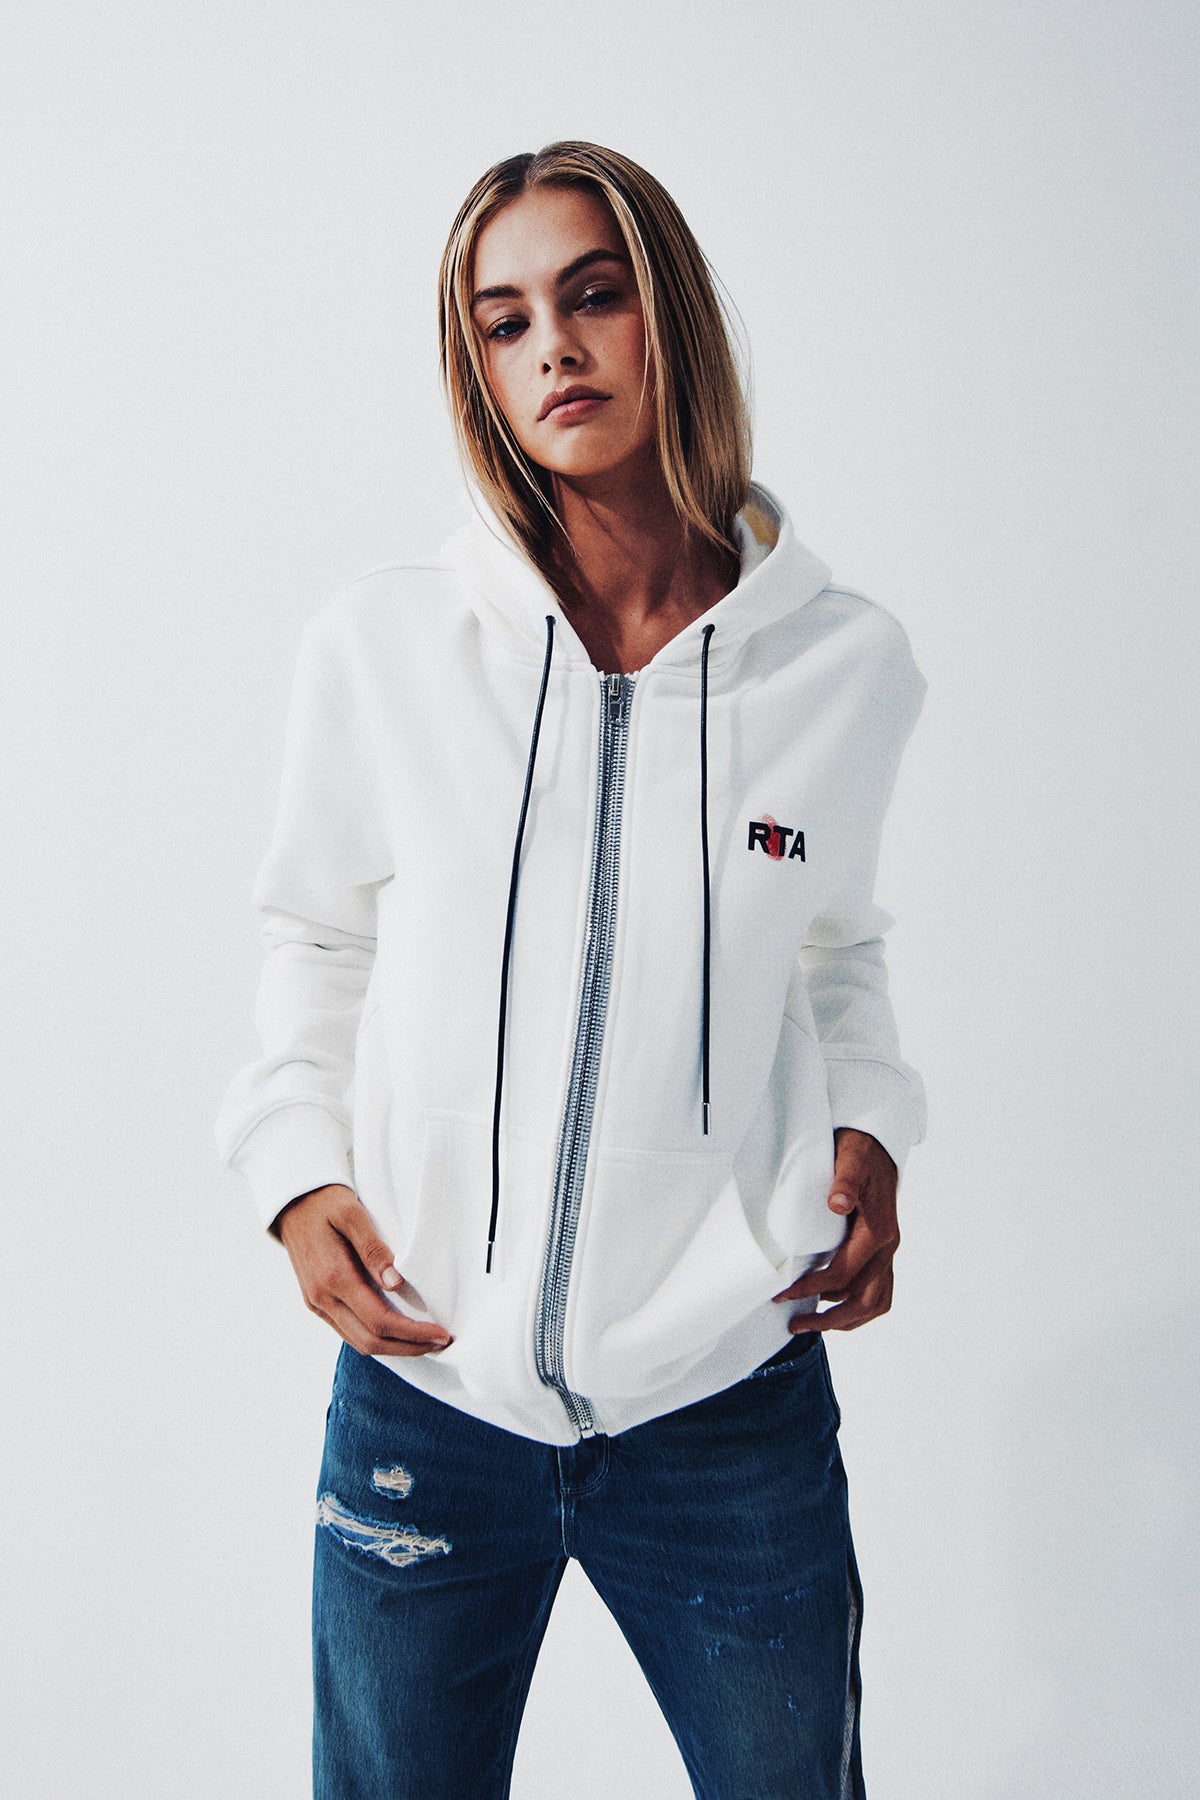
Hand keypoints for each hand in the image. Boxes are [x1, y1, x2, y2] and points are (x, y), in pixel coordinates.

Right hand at [275, 1184, 452, 1357]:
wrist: (291, 1203)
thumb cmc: (326, 1203)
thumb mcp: (352, 1214)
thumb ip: (373, 1249)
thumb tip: (396, 1284)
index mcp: (333, 1277)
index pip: (379, 1320)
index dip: (412, 1333)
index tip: (440, 1333)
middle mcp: (322, 1298)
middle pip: (370, 1341)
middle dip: (408, 1347)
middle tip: (440, 1343)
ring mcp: (316, 1303)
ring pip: (358, 1342)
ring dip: (393, 1348)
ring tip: (424, 1342)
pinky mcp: (316, 1303)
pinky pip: (347, 1332)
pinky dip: (375, 1338)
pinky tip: (396, 1333)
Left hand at [772, 1129, 899, 1331]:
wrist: (877, 1145)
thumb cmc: (859, 1153)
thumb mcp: (850, 1160)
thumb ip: (845, 1181)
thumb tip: (838, 1203)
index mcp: (878, 1230)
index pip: (844, 1273)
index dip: (813, 1287)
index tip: (785, 1293)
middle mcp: (887, 1246)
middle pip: (864, 1300)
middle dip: (831, 1320)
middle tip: (797, 1325)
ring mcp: (887, 1251)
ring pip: (875, 1301)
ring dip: (846, 1319)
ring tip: (813, 1324)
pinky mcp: (882, 1252)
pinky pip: (878, 1291)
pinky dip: (857, 1306)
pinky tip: (832, 1304)